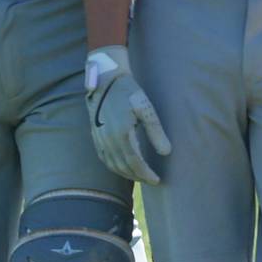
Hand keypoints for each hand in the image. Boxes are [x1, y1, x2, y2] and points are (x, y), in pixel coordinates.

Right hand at [84, 46, 169, 183]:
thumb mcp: (146, 109)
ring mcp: (99, 138)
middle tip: (151, 181)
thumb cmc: (128, 92)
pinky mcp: (95, 136)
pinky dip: (114, 167)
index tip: (157, 180)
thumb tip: (166, 152)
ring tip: (140, 177)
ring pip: (112, 164)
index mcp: (121, 133)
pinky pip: (104, 158)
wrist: (105, 81)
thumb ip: (156, 131)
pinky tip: (123, 168)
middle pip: (123, 166)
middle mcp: (108, 139)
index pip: (134, 162)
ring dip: (126, 174)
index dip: (146, 174)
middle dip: (138, 177)